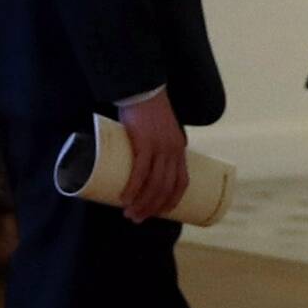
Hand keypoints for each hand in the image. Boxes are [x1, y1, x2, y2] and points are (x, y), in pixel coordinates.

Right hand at [114, 90, 186, 222]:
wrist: (142, 90)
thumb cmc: (146, 111)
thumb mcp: (157, 132)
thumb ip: (153, 147)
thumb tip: (137, 165)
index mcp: (178, 149)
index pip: (182, 182)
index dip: (172, 200)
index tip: (160, 212)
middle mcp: (173, 151)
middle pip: (166, 188)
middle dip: (152, 208)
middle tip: (137, 218)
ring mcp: (159, 147)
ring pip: (154, 183)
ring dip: (142, 203)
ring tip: (130, 213)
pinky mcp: (144, 142)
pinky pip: (140, 170)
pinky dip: (134, 187)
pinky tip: (126, 197)